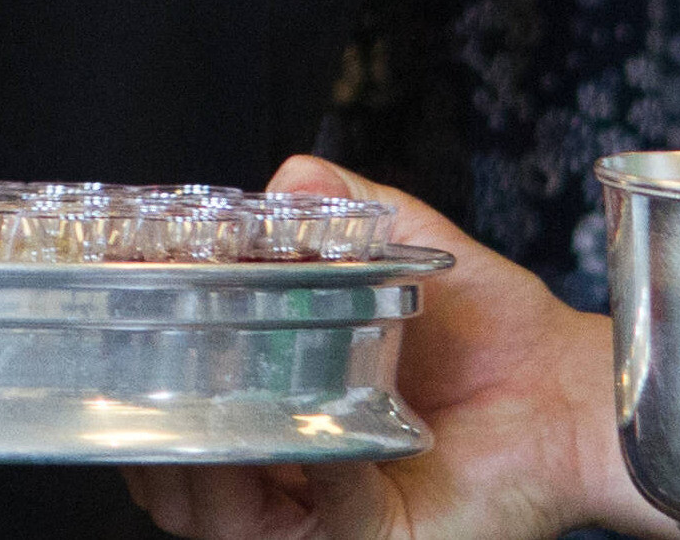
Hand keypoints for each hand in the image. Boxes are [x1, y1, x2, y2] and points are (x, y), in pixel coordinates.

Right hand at [128, 159, 642, 539]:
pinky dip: (318, 474)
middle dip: (150, 448)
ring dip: (210, 467)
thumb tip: (289, 176)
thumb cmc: (485, 327)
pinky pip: (329, 519)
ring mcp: (327, 517)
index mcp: (273, 416)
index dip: (132, 405)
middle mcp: (289, 477)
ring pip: (227, 521)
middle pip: (180, 492)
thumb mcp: (398, 242)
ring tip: (213, 406)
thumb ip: (339, 203)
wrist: (565, 384)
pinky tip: (324, 430)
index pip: (174, 433)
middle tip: (147, 385)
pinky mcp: (379, 538)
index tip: (113, 350)